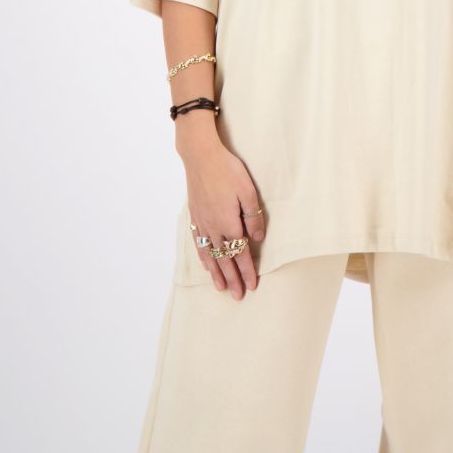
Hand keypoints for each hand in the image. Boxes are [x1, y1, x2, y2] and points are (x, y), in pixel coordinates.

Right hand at [182, 139, 265, 300]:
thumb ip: (253, 216)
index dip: (247, 271)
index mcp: (229, 223)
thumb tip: (257, 238)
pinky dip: (203, 258)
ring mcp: (202, 224)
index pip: (241, 254)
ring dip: (217, 274)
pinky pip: (199, 244)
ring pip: (210, 256)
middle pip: (225, 260)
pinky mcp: (195, 217)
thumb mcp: (247, 191)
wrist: (201, 156)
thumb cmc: (227, 170)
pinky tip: (206, 265)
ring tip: (221, 289)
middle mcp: (214, 228)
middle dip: (232, 279)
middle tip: (237, 296)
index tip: (252, 286)